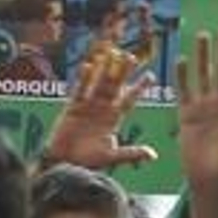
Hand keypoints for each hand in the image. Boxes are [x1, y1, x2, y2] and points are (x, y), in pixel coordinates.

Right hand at [43, 49, 158, 169]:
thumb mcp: (112, 157)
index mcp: (114, 119)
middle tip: (131, 57)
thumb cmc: (87, 161)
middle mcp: (102, 108)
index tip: (151, 75)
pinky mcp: (73, 106)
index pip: (130, 99)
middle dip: (123, 72)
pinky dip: (84, 79)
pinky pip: (80, 90)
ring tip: (112, 54)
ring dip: (105, 69)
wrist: (64, 163)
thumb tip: (153, 156)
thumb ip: (131, 153)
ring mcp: (88, 105)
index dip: (140, 88)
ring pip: (99, 83)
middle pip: (115, 86)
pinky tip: (89, 66)